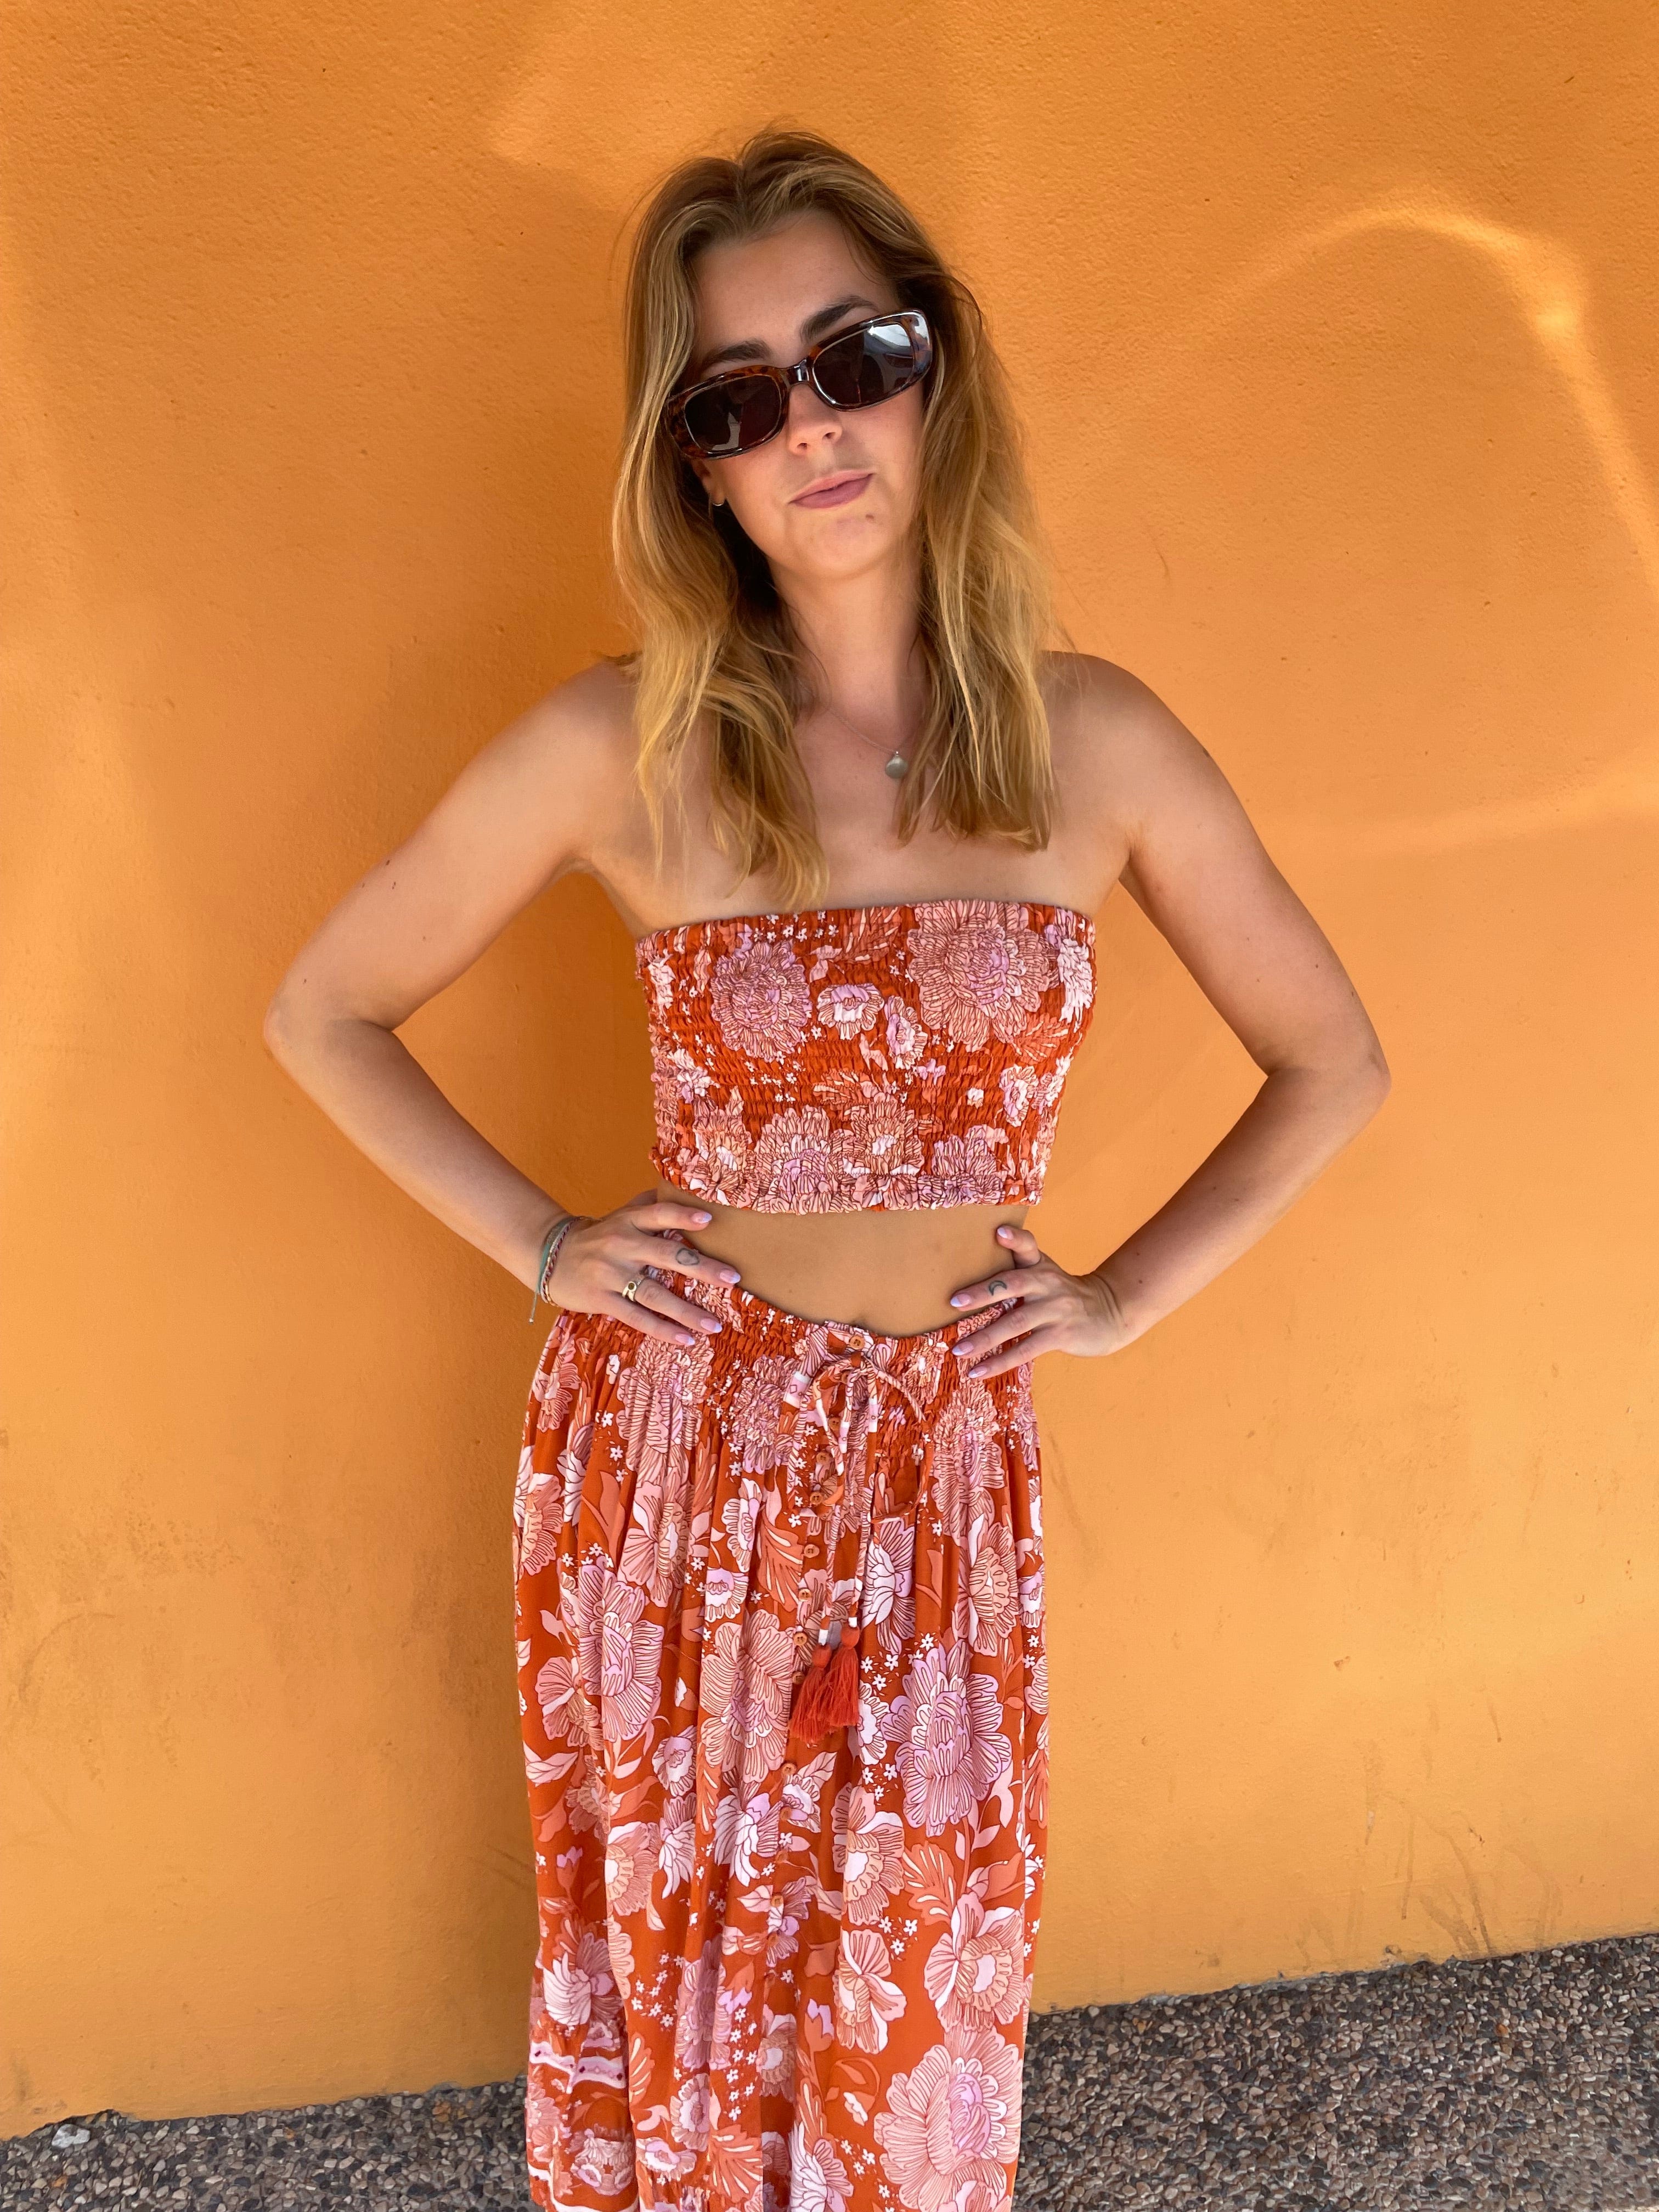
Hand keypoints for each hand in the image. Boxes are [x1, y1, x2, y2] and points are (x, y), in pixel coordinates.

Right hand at [546, 1188, 740, 1347]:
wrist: (550, 1256)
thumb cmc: (598, 1236)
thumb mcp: (619, 1215)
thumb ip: (648, 1205)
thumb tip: (683, 1190)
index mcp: (628, 1221)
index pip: (659, 1213)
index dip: (683, 1215)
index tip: (709, 1220)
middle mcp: (622, 1244)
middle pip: (667, 1255)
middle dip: (703, 1268)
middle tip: (733, 1278)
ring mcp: (611, 1274)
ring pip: (656, 1294)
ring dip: (688, 1312)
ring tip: (715, 1325)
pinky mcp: (603, 1299)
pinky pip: (637, 1317)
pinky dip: (663, 1330)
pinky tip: (686, 1340)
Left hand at [946, 1221, 1131, 1379]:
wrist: (1109, 1313)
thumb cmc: (1064, 1295)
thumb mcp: (1047, 1274)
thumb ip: (1018, 1269)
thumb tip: (975, 1277)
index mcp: (1041, 1266)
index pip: (1028, 1247)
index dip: (1015, 1238)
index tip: (998, 1232)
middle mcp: (1048, 1284)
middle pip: (1012, 1284)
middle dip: (983, 1293)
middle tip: (954, 1302)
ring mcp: (1055, 1310)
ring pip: (1015, 1323)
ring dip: (984, 1338)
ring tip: (959, 1350)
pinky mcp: (1060, 1335)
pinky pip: (1025, 1350)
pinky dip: (1000, 1361)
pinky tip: (978, 1371)